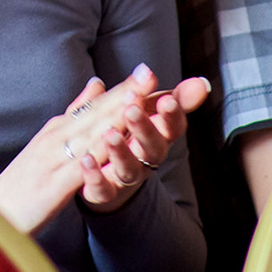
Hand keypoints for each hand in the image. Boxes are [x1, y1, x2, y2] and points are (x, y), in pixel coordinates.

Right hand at [0, 73, 150, 235]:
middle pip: (95, 114)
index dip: (122, 88)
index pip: (95, 105)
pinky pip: (78, 169)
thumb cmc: (22, 181)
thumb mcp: (49, 141)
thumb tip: (97, 84)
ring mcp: (53, 160)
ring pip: (89, 136)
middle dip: (124, 94)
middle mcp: (56, 138)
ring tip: (137, 101)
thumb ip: (75, 114)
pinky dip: (95, 155)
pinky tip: (111, 147)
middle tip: (150, 74)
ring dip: (113, 118)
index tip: (148, 72)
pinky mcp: (52, 186)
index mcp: (58, 129)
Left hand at [79, 65, 208, 213]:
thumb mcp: (144, 108)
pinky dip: (94, 176)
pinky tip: (86, 160)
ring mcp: (126, 176)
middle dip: (144, 128)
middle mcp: (146, 158)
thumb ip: (161, 94)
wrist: (108, 175)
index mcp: (157, 135)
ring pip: (128, 168)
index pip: (172, 126)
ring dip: (120, 152)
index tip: (167, 100)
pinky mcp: (105, 191)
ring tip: (109, 134)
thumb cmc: (129, 133)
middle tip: (132, 110)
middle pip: (153, 147)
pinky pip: (102, 188)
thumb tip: (185, 79)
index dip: (172, 114)